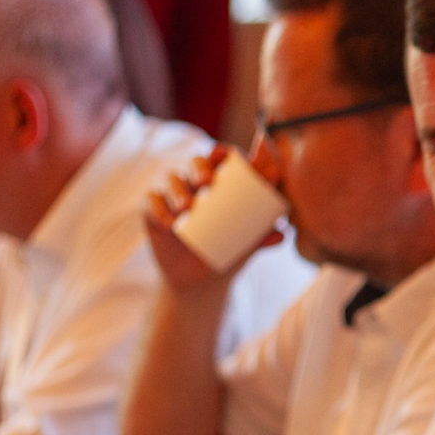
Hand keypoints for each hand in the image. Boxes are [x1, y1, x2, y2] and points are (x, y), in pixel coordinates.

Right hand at [143, 149, 278, 289]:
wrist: (203, 280)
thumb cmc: (229, 251)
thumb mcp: (247, 245)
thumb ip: (262, 237)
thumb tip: (282, 234)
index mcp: (221, 182)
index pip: (221, 159)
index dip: (224, 153)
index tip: (230, 157)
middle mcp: (195, 183)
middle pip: (195, 163)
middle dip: (200, 168)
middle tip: (206, 182)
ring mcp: (173, 196)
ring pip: (171, 180)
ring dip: (178, 190)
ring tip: (186, 207)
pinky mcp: (153, 212)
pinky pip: (151, 204)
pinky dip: (159, 210)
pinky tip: (168, 222)